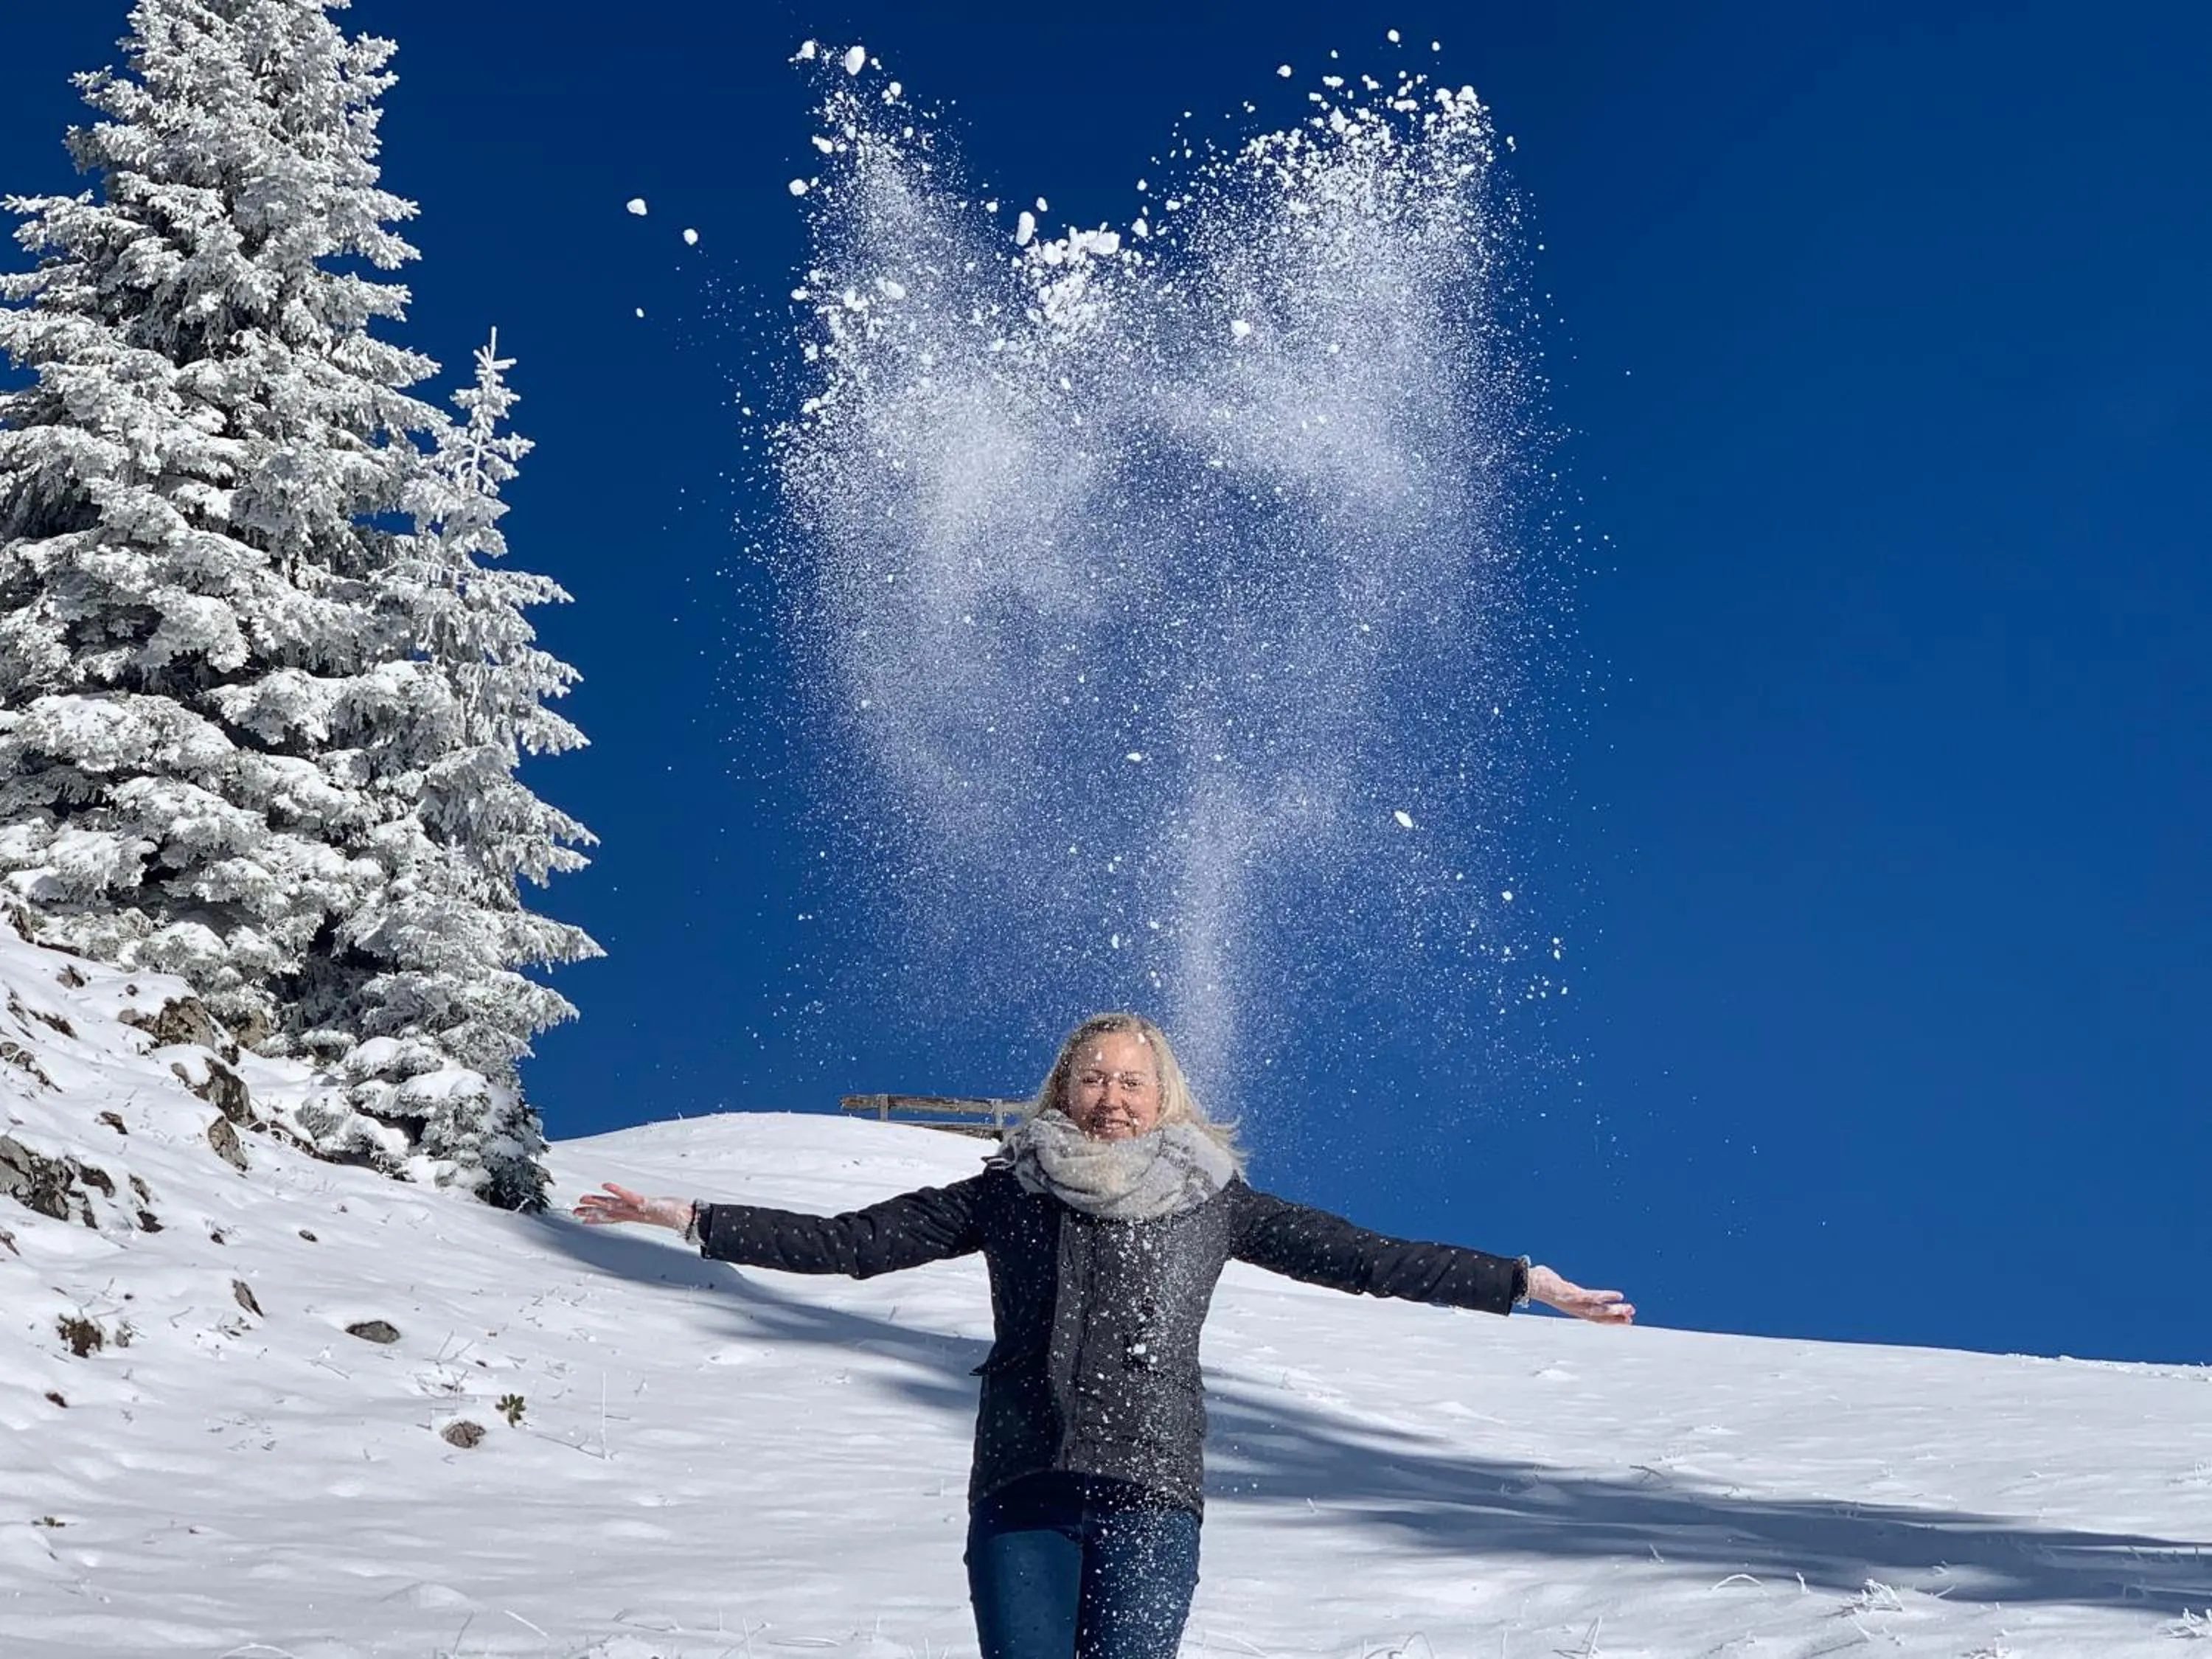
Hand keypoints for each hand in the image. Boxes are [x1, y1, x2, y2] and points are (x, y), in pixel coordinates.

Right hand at [574, 1182, 692, 1231]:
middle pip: (609, 1213)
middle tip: (575, 1211)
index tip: (583, 1219)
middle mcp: (635, 1214)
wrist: (689, 1218)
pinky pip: (629, 1196)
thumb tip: (645, 1207)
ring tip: (583, 1199)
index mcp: (637, 1215)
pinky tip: (605, 1185)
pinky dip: (617, 1190)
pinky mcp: (646, 1202)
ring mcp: (639, 1209)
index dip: (598, 1218)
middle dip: (591, 1212)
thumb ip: (650, 1209)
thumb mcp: (659, 1211)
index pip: (613, 1217)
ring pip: (614, 1206)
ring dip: (598, 1202)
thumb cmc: (675, 1212)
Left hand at [1528, 1265, 1633, 1324]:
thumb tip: (1566, 1286)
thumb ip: (1566, 1290)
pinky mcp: (1571, 1294)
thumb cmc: (1541, 1282)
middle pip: (1598, 1316)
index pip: (1595, 1316)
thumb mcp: (1559, 1288)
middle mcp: (1574, 1308)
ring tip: (1629, 1309)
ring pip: (1597, 1310)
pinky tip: (1618, 1295)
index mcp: (1573, 1307)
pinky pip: (1591, 1297)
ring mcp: (1573, 1302)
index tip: (1625, 1321)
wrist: (1526, 1282)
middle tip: (1631, 1318)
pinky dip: (1605, 1297)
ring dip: (1614, 1311)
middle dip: (1615, 1318)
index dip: (1610, 1320)